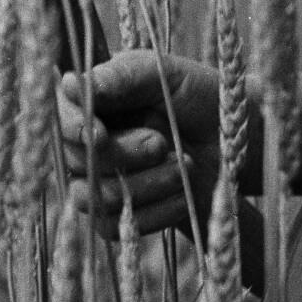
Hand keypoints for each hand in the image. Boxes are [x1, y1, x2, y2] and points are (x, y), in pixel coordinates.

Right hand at [54, 51, 229, 236]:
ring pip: (95, 198)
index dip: (74, 128)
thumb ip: (121, 75)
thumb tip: (71, 84)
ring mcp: (103, 181)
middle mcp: (92, 142)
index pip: (62, 115)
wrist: (240, 140)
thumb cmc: (202, 97)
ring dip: (146, 184)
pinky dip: (157, 210)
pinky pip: (115, 227)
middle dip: (124, 154)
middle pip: (78, 160)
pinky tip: (185, 193)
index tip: (99, 134)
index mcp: (96, 101)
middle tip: (162, 142)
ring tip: (186, 166)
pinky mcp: (121, 216)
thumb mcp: (167, 74)